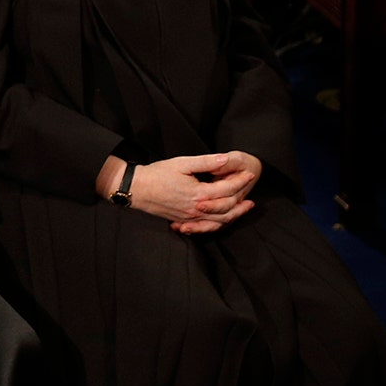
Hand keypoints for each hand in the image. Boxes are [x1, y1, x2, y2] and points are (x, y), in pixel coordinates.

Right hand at [104, 152, 260, 233]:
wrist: (135, 189)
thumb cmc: (156, 174)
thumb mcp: (182, 163)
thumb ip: (206, 162)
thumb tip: (226, 159)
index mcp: (198, 193)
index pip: (227, 188)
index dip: (240, 181)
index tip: (249, 174)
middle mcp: (196, 209)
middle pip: (227, 207)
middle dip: (241, 197)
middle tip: (250, 188)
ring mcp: (189, 217)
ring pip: (219, 220)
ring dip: (235, 214)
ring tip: (245, 207)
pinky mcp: (183, 221)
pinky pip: (206, 226)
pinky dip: (219, 223)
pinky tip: (223, 218)